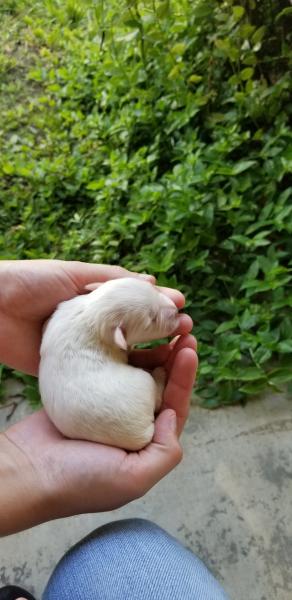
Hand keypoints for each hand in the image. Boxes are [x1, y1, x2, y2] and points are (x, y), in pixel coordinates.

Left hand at [0, 259, 190, 374]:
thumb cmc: (31, 282)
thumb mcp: (75, 273)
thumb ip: (113, 278)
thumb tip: (153, 283)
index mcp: (95, 303)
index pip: (136, 307)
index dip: (160, 309)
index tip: (183, 310)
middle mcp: (94, 328)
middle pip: (136, 332)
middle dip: (163, 332)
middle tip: (187, 332)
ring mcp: (84, 350)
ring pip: (124, 355)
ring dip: (152, 355)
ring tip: (176, 353)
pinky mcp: (70, 371)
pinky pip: (102, 375)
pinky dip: (125, 376)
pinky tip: (147, 376)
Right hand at [1, 334, 196, 534]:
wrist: (28, 470)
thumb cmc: (79, 480)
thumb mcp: (133, 478)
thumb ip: (164, 453)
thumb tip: (172, 414)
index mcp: (145, 445)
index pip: (174, 407)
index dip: (184, 380)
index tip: (189, 351)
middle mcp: (131, 426)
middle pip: (160, 387)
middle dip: (175, 361)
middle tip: (184, 331)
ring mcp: (109, 409)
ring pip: (138, 375)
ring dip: (154, 353)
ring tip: (165, 330)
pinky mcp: (88, 394)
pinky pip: (112, 370)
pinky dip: (125, 354)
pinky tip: (131, 337)